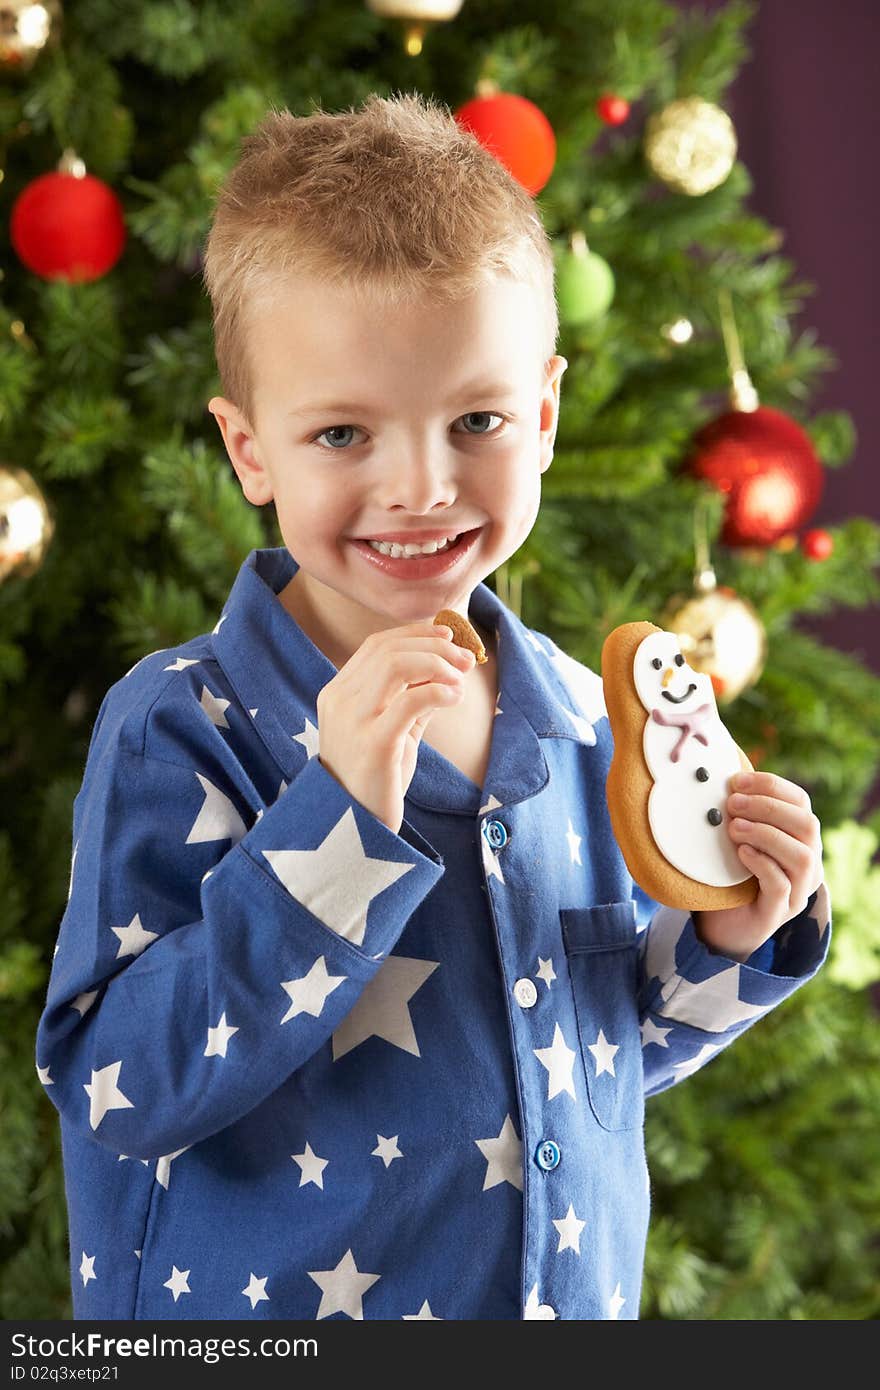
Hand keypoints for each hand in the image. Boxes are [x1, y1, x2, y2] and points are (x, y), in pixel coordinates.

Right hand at [316, 619, 476, 834]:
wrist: (354, 832)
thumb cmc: (376, 780)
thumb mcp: (393, 731)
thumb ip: (412, 699)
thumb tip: (448, 669)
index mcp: (337, 694)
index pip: (377, 645)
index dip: (416, 634)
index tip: (449, 638)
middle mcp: (339, 701)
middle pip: (389, 650)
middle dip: (436, 648)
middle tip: (467, 660)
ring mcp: (353, 722)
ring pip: (398, 666)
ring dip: (439, 664)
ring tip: (462, 679)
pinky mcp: (373, 744)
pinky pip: (411, 701)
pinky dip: (439, 691)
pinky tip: (455, 698)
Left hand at [693, 770, 823, 962]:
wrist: (722, 926)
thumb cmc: (729, 875)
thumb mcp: (734, 838)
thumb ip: (737, 812)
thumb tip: (720, 778)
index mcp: (800, 839)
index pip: (800, 802)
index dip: (772, 786)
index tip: (736, 780)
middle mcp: (808, 864)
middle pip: (808, 825)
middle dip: (769, 808)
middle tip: (733, 804)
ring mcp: (797, 891)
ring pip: (802, 856)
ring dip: (767, 834)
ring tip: (734, 828)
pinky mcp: (778, 912)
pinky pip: (782, 886)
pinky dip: (762, 864)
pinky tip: (741, 853)